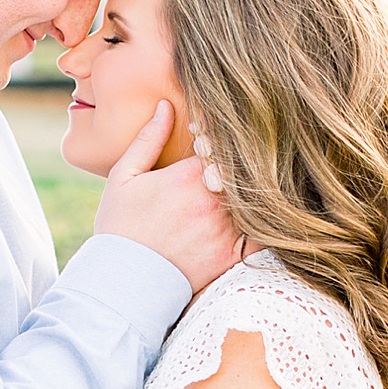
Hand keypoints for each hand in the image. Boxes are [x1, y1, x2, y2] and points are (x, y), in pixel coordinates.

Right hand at [93, 101, 246, 292]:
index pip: (221, 141)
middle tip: (231, 160)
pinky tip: (260, 214)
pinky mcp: (233, 256)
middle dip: (238, 160)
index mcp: (189, 176)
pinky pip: (264, 234)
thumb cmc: (120, 227)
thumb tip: (166, 106)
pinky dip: (267, 222)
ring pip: (256, 196)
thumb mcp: (124, 176)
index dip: (218, 136)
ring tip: (246, 183)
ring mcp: (227, 229)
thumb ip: (149, 139)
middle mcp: (214, 200)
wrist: (124, 283)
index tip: (208, 140)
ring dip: (253, 186)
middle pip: (244, 166)